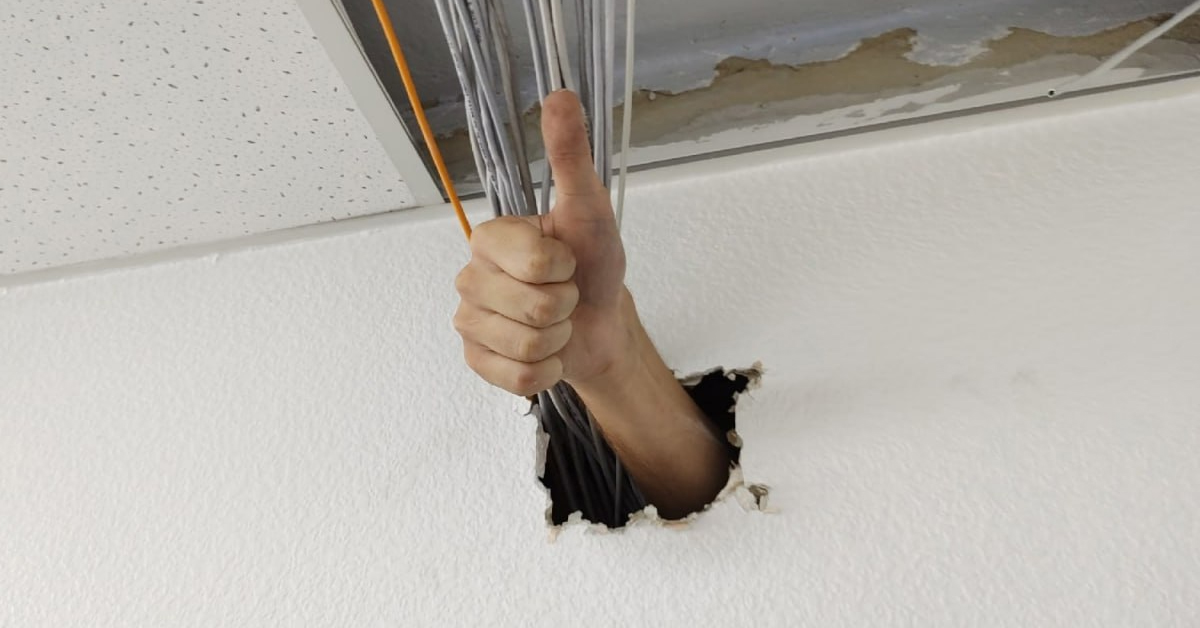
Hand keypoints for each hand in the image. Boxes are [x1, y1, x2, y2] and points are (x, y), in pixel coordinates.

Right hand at [453, 90, 630, 395]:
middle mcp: (470, 278)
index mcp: (489, 238)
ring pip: (524, 346)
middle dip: (566, 306)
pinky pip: (516, 378)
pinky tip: (547, 353)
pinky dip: (546, 372)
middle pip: (532, 309)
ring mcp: (470, 322)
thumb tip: (560, 95)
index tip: (565, 260)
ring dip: (558, 339)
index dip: (563, 267)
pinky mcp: (477, 362)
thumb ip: (571, 156)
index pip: (534, 263)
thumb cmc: (593, 264)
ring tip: (557, 323)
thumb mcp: (589, 209)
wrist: (602, 321)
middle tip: (565, 294)